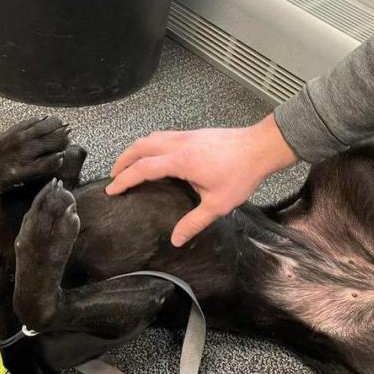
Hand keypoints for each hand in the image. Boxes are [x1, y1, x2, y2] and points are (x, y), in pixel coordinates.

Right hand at [106, 114, 297, 245]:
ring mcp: (185, 136)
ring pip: (150, 138)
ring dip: (135, 150)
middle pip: (139, 147)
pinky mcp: (193, 134)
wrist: (260, 147)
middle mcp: (178, 144)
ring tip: (128, 164)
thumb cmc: (241, 174)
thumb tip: (176, 240)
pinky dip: (149, 145)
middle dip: (122, 160)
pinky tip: (154, 156)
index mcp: (180, 161)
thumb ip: (194, 222)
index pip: (142, 168)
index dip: (124, 179)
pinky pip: (162, 136)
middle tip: (114, 175)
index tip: (112, 189)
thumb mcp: (217, 204)